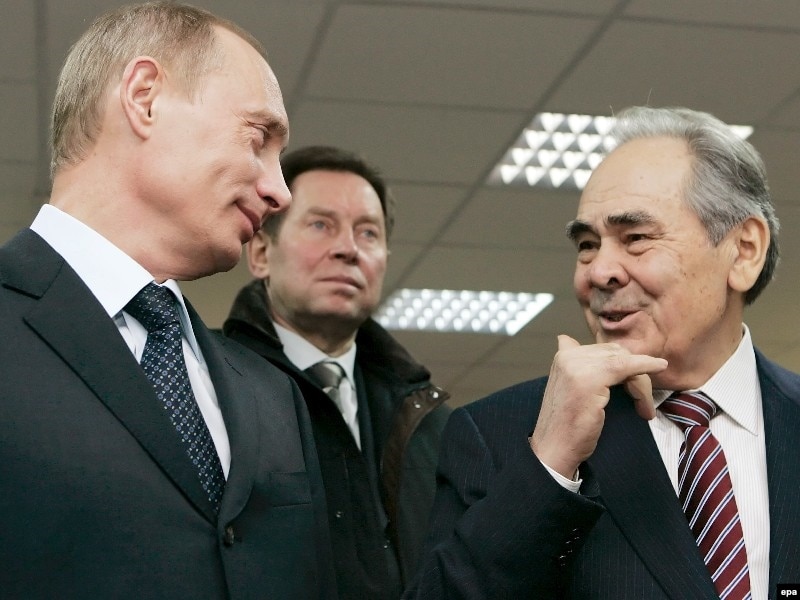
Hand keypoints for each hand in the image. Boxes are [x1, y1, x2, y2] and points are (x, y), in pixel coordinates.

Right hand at [529, 335, 667, 478]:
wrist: (555, 448)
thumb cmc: (566, 425)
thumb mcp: (571, 388)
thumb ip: (580, 367)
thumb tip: (579, 344)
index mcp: (564, 355)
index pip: (605, 350)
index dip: (624, 366)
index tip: (633, 385)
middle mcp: (569, 355)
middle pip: (617, 353)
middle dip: (635, 375)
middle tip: (641, 402)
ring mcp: (578, 365)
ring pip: (625, 362)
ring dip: (641, 384)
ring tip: (643, 407)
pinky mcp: (591, 378)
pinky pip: (627, 366)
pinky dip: (646, 365)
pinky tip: (660, 366)